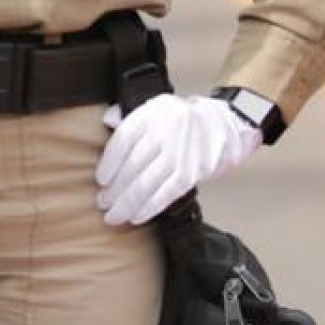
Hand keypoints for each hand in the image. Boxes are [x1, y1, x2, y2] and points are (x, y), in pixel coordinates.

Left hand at [95, 94, 261, 226]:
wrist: (224, 123)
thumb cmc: (182, 120)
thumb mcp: (156, 107)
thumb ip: (129, 115)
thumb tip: (107, 122)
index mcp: (152, 112)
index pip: (123, 139)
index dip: (109, 162)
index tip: (100, 180)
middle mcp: (165, 130)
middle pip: (133, 164)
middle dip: (115, 188)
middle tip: (102, 203)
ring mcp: (181, 152)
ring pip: (148, 182)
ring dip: (128, 203)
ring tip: (114, 216)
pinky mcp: (194, 171)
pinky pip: (167, 193)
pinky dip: (150, 207)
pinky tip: (137, 216)